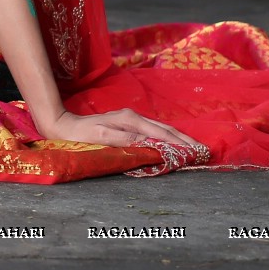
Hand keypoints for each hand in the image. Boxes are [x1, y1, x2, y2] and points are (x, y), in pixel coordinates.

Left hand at [34, 107, 205, 152]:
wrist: (64, 126)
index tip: (196, 152)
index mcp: (130, 120)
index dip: (179, 143)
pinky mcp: (128, 124)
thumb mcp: (103, 137)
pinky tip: (174, 143)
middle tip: (204, 151)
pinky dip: (167, 137)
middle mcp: (134, 117)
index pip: (161, 133)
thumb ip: (126, 140)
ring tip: (194, 148)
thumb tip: (150, 143)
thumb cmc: (82, 135)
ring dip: (178, 138)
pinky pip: (153, 131)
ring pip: (161, 129)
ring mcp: (131, 119)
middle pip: (165, 129)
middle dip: (185, 140)